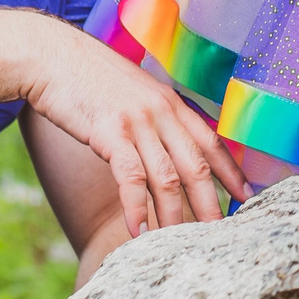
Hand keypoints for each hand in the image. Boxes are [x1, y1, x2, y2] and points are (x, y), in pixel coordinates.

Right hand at [20, 19, 247, 235]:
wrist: (52, 55)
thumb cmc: (89, 77)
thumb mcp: (134, 92)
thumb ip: (154, 116)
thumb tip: (166, 144)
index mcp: (171, 102)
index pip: (211, 141)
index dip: (231, 171)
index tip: (246, 196)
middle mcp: (161, 111)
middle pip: (196, 165)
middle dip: (210, 202)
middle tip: (220, 232)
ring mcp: (137, 121)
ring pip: (167, 177)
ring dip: (174, 215)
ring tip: (180, 243)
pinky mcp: (110, 132)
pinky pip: (131, 177)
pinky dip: (136, 207)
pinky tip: (138, 231)